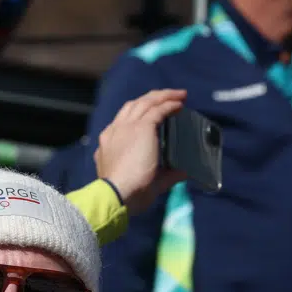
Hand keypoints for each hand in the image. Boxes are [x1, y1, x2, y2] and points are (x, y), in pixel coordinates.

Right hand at [94, 88, 187, 215]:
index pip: (123, 122)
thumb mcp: (145, 182)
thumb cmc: (127, 195)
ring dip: (163, 96)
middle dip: (151, 100)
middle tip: (167, 99)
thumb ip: (165, 175)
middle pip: (133, 106)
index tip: (155, 116)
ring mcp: (127, 128)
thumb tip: (182, 172)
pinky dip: (169, 104)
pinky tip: (180, 104)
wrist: (118, 195)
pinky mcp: (140, 127)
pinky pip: (157, 109)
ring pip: (145, 102)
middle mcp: (115, 132)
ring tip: (179, 95)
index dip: (140, 115)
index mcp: (109, 145)